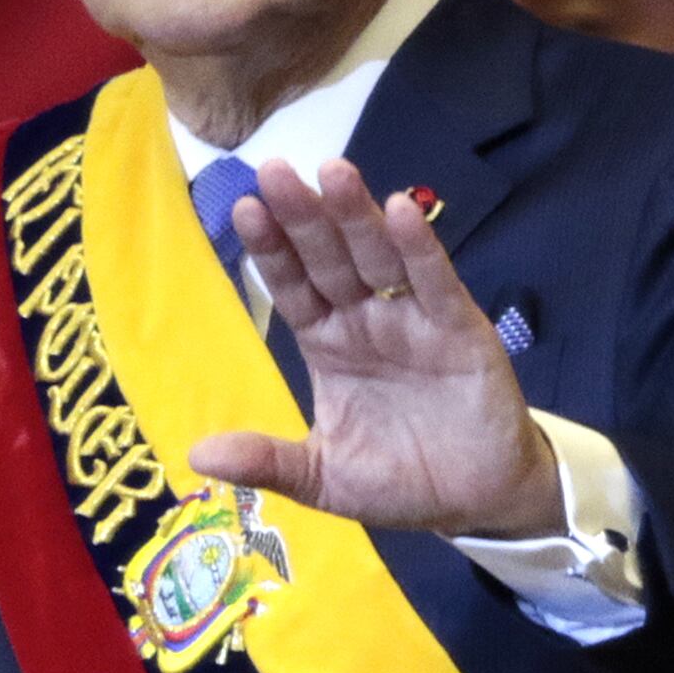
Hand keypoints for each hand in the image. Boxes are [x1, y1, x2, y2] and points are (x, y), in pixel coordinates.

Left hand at [188, 158, 562, 538]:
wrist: (476, 501)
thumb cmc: (400, 479)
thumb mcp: (324, 478)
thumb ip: (269, 461)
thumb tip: (197, 455)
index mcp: (328, 343)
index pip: (293, 286)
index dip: (271, 249)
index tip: (243, 208)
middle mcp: (366, 319)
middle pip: (329, 258)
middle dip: (303, 216)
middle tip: (274, 171)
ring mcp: (413, 318)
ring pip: (379, 257)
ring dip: (356, 215)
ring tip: (332, 171)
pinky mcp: (460, 329)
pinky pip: (436, 283)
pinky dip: (419, 248)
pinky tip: (400, 210)